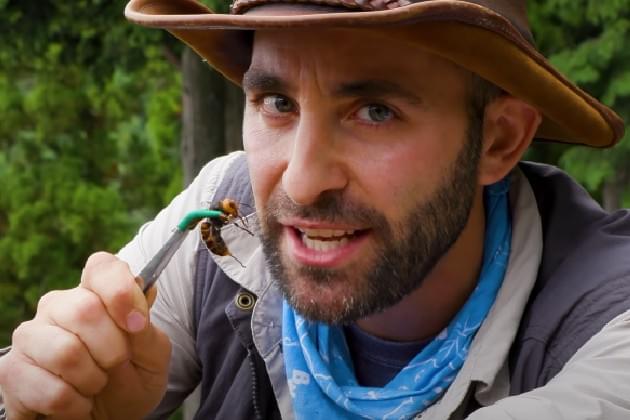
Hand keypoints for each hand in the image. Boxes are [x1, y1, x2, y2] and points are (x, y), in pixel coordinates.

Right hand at [0, 252, 170, 419]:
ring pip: (65, 352)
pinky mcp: (13, 371)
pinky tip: (76, 401)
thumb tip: (146, 289)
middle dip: (112, 348)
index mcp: (95, 294)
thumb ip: (148, 326)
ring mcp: (31, 337)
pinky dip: (74, 404)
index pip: (102, 267)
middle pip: (84, 309)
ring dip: (92, 379)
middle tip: (116, 365)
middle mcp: (58, 307)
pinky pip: (50, 390)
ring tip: (95, 384)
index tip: (136, 325)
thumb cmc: (131, 379)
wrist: (109, 418)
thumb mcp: (153, 356)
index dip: (121, 292)